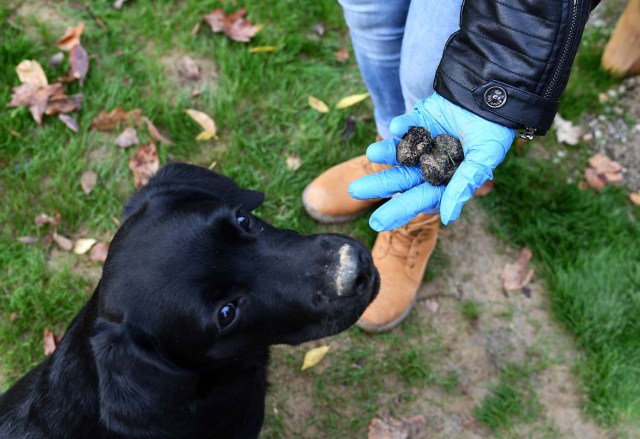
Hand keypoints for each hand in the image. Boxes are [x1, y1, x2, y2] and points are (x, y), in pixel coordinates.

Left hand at [348, 93, 514, 230]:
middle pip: (400, 179)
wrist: (494, 95)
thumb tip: (448, 217)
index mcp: (444, 179)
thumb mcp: (483, 159)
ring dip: (385, 153)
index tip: (377, 222)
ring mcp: (422, 143)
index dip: (399, 210)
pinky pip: (406, 126)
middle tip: (355, 191)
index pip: (418, 198)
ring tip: (372, 153)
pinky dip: (401, 126)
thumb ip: (463, 185)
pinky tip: (395, 127)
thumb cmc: (493, 131)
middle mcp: (429, 164)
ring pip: (397, 153)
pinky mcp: (418, 120)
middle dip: (379, 185)